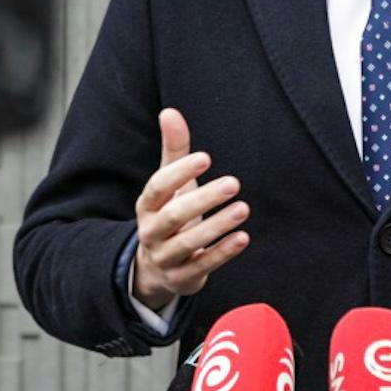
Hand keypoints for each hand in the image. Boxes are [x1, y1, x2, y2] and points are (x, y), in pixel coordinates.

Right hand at [131, 108, 250, 310]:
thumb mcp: (170, 185)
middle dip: (204, 199)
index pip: (158, 186)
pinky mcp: (182, 278)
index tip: (206, 157)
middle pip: (174, 216)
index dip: (180, 172)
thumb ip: (173, 151)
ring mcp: (165, 257)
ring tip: (243, 208)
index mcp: (147, 205)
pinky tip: (243, 238)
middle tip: (234, 182)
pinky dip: (222, 252)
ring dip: (217, 226)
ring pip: (188, 243)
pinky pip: (203, 266)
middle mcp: (152, 232)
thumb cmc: (169, 215)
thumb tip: (170, 111)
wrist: (156, 269)